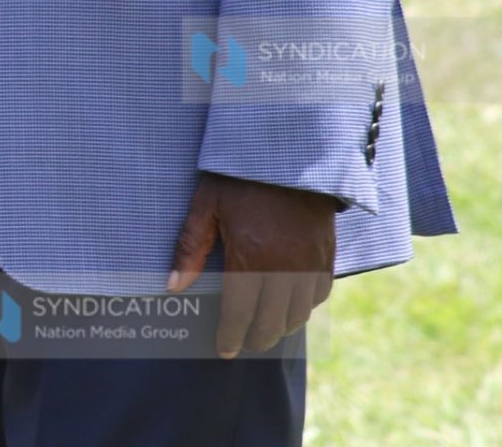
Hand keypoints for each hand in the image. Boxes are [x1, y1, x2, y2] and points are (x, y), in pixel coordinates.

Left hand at [166, 171, 336, 357]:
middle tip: (243, 344)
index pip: (240, 312)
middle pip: (272, 321)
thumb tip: (174, 286)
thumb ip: (190, 247)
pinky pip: (319, 294)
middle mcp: (284, 267)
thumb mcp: (206, 205)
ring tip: (265, 330)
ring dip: (281, 327)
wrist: (288, 151)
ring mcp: (310, 262)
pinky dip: (305, 307)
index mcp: (251, 256)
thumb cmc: (239, 177)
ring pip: (299, 313)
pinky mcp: (327, 253)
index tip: (224, 349)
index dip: (231, 336)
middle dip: (256, 338)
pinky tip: (291, 306)